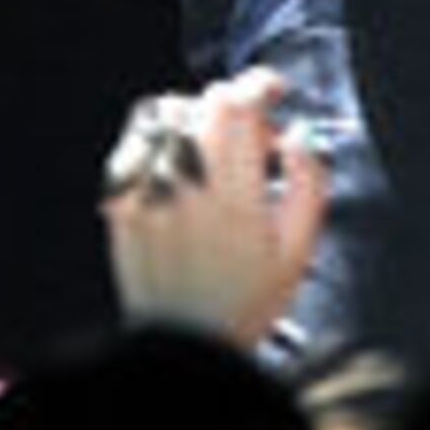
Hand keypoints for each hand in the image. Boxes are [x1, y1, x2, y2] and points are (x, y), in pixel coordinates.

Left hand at [99, 68, 331, 346]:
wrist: (185, 345)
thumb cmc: (244, 302)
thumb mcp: (299, 248)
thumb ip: (310, 182)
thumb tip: (301, 136)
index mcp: (233, 191)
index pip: (240, 101)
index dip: (262, 84)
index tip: (274, 94)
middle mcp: (184, 182)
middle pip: (205, 99)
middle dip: (236, 102)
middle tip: (254, 134)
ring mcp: (145, 190)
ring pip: (164, 113)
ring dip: (196, 116)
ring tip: (214, 146)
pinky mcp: (120, 202)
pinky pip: (133, 144)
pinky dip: (157, 138)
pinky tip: (177, 162)